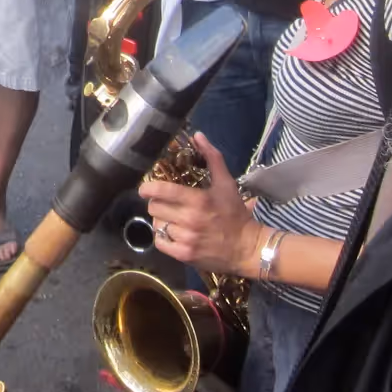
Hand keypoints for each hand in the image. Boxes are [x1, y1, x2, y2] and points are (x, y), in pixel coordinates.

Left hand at [141, 134, 259, 273]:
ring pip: (157, 224)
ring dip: (162, 220)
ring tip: (173, 219)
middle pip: (155, 208)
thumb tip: (197, 135)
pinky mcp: (184, 255)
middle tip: (166, 204)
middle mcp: (190, 220)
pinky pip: (160, 242)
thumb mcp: (226, 183)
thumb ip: (212, 158)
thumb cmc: (235, 214)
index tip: (144, 188)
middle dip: (157, 203)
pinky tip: (173, 233)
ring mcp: (186, 239)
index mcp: (198, 200)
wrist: (247, 248)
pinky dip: (163, 237)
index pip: (163, 191)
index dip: (148, 188)